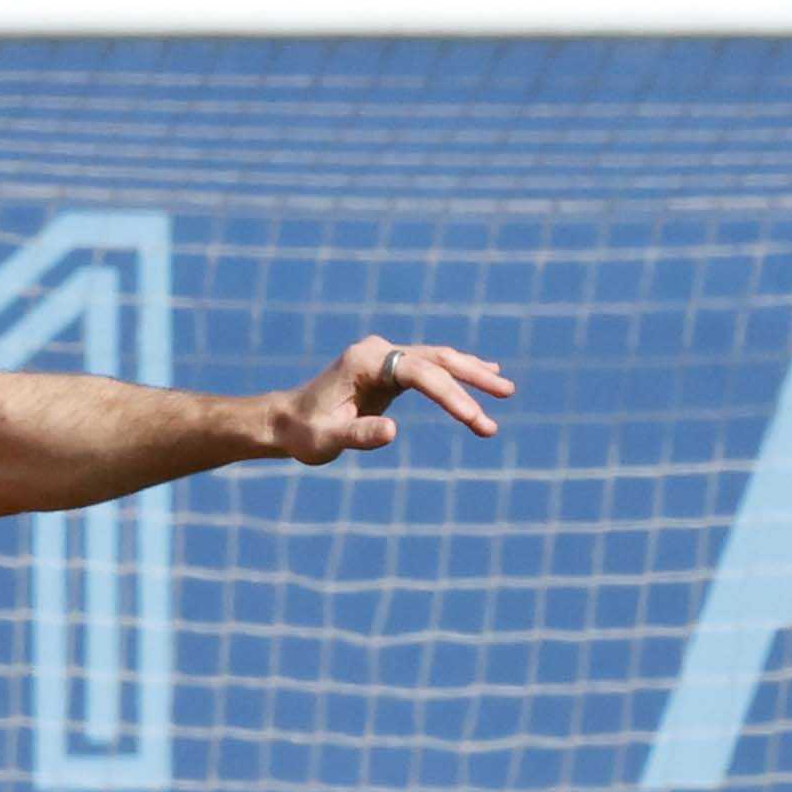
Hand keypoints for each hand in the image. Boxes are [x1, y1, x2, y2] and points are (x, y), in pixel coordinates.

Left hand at [273, 333, 510, 463]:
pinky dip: (455, 372)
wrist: (285, 422)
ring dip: (471, 374)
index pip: (419, 373)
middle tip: (506, 394)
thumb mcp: (326, 440)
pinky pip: (429, 367)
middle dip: (473, 378)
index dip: (450, 395)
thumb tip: (392, 431)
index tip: (474, 419)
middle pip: (436, 359)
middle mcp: (378, 351)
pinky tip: (484, 371)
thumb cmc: (304, 432)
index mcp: (364, 361)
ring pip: (437, 360)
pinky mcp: (388, 368)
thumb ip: (358, 435)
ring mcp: (384, 356)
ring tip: (504, 389)